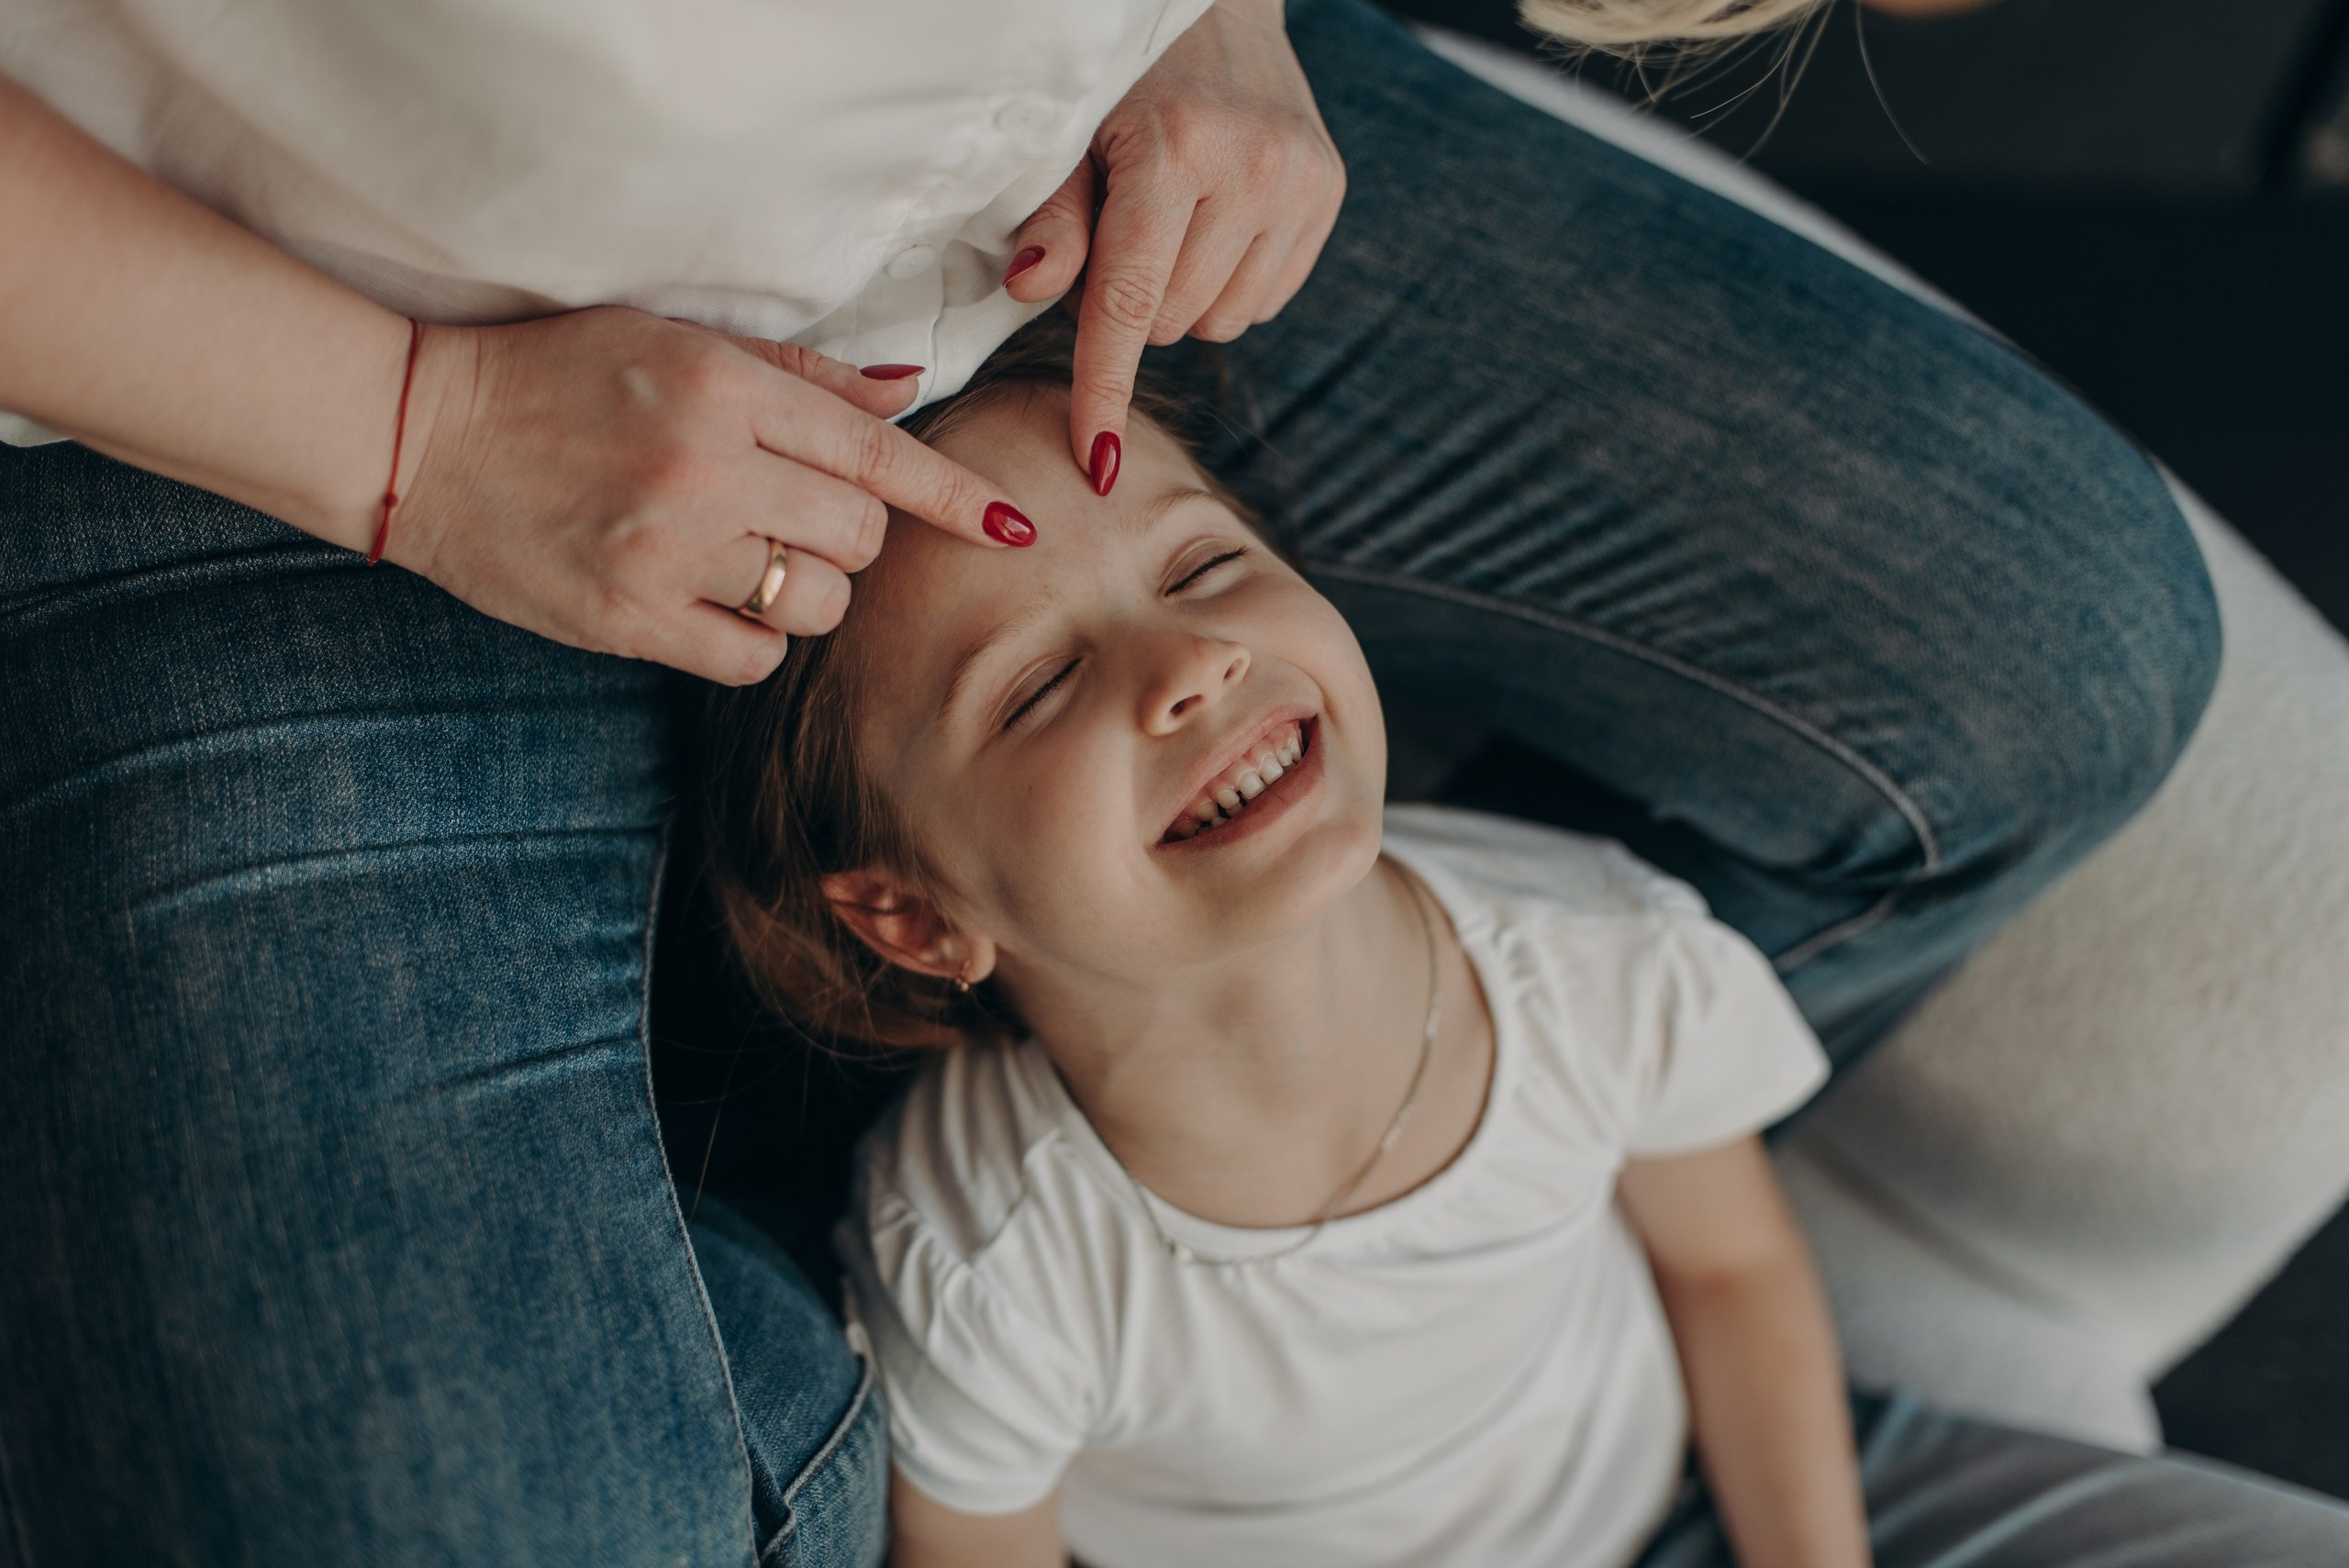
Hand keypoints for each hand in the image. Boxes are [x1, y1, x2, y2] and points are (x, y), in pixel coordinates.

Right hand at [387, 307, 1032, 685]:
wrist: (418, 435)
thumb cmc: (553, 376)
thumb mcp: (676, 340)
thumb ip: (799, 375)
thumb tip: (907, 394)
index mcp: (722, 387)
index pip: (875, 453)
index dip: (953, 496)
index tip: (1013, 526)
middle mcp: (703, 469)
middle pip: (858, 538)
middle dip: (852, 537)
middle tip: (796, 518)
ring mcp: (664, 551)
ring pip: (816, 603)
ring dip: (805, 590)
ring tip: (744, 556)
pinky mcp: (626, 619)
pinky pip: (751, 658)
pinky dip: (752, 637)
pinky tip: (711, 601)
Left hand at [1004, 0, 1344, 489]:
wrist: (1215, 5)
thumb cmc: (1118, 83)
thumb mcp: (1067, 138)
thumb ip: (1052, 219)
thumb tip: (1033, 291)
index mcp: (1173, 148)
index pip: (1128, 301)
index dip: (1104, 390)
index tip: (1096, 465)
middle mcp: (1251, 167)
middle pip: (1167, 322)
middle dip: (1126, 308)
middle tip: (1112, 240)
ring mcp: (1299, 182)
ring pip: (1217, 323)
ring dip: (1178, 300)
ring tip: (1165, 229)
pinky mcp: (1329, 192)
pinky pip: (1261, 302)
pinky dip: (1224, 285)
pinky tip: (1212, 227)